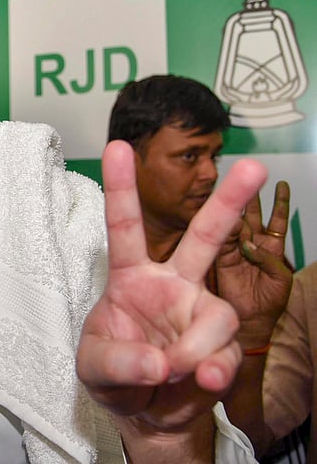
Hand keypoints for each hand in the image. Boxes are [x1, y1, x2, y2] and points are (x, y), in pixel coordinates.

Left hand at [77, 141, 266, 434]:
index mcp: (130, 277)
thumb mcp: (94, 368)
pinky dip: (211, 371)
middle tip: (255, 167)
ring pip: (218, 316)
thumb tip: (160, 363)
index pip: (124, 227)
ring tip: (172, 371)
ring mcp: (201, 313)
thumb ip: (118, 362)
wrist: (146, 414)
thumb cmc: (113, 376)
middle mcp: (172, 285)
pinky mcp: (223, 345)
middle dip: (228, 203)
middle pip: (204, 237)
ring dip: (194, 349)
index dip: (121, 188)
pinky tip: (200, 381)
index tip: (116, 147)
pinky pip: (226, 352)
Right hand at [214, 181, 292, 347]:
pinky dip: (217, 228)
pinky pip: (217, 240)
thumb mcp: (280, 278)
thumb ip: (268, 258)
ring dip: (232, 208)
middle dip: (251, 197)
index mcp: (272, 248)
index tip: (282, 184)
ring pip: (233, 224)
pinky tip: (218, 216)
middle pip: (252, 216)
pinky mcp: (217, 259)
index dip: (280, 202)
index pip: (276, 220)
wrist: (250, 324)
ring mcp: (233, 251)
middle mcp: (251, 245)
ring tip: (230, 189)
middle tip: (250, 175)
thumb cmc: (269, 305)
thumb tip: (248, 243)